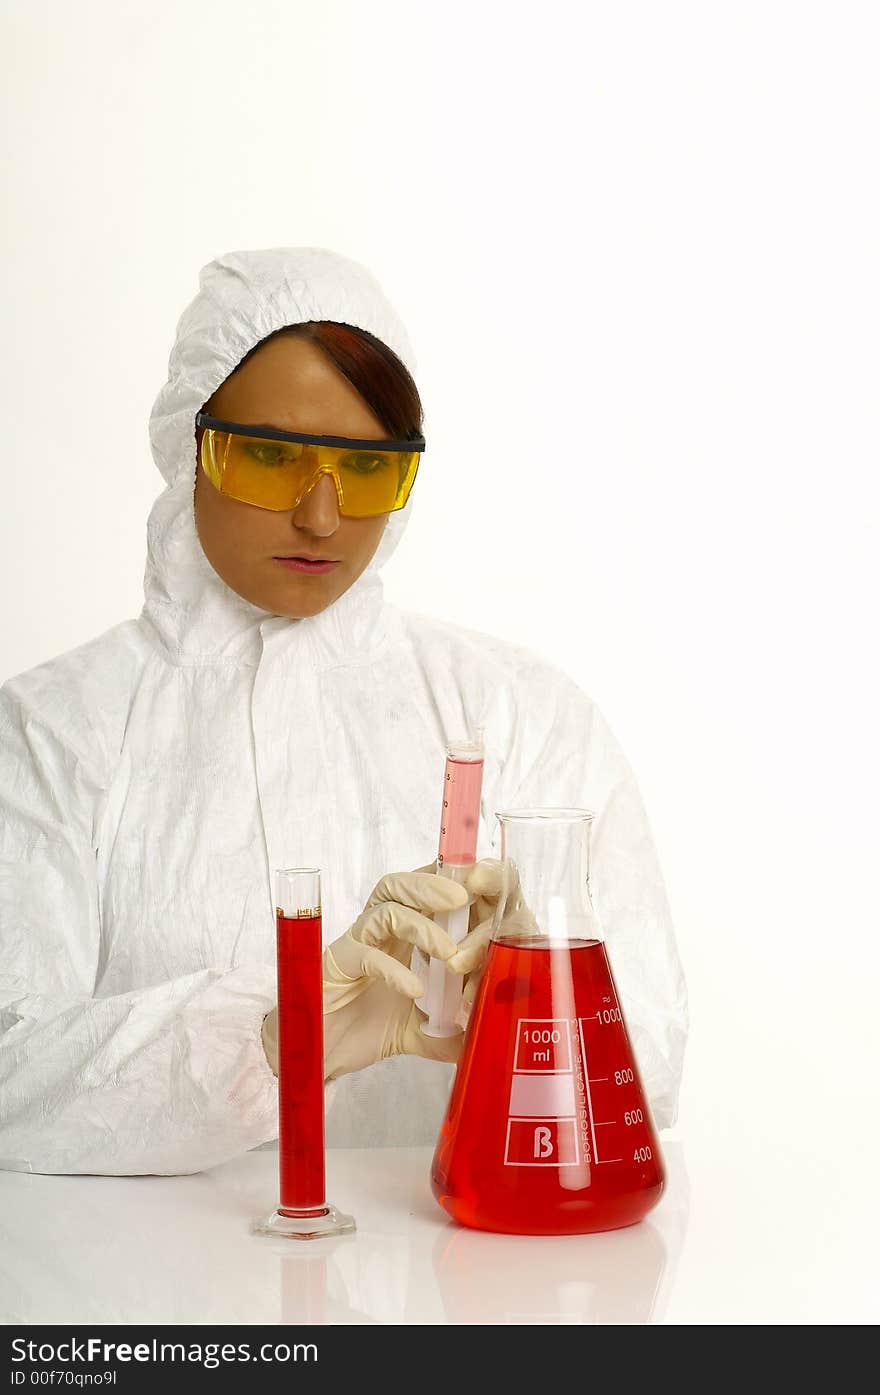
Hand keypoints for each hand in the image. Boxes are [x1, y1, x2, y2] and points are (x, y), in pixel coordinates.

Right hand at [261, 868, 471, 1079]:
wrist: (326, 1053)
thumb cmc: (371, 1026)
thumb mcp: (426, 1029)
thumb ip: (457, 1027)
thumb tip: (493, 1031)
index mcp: (403, 933)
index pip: (426, 891)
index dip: (453, 881)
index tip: (484, 887)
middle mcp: (380, 930)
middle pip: (402, 885)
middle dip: (434, 885)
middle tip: (464, 898)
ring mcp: (358, 945)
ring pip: (384, 910)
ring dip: (420, 924)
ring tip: (447, 951)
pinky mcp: (339, 966)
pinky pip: (365, 955)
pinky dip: (393, 968)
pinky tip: (414, 989)